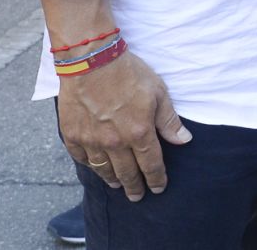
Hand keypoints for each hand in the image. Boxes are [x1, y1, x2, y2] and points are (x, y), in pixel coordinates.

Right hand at [57, 50, 190, 199]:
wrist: (91, 60)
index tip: (158, 188)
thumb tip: (184, 140)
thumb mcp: (158, 92)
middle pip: (127, 173)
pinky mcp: (72, 134)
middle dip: (135, 187)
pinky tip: (94, 166)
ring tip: (118, 185)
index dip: (156, 179)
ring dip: (112, 179)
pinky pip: (81, 158)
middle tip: (137, 196)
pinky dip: (89, 165)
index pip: (151, 165)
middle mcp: (115, 142)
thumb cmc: (128, 72)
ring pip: (103, 169)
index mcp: (139, 133)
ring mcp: (91, 140)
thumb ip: (169, 120)